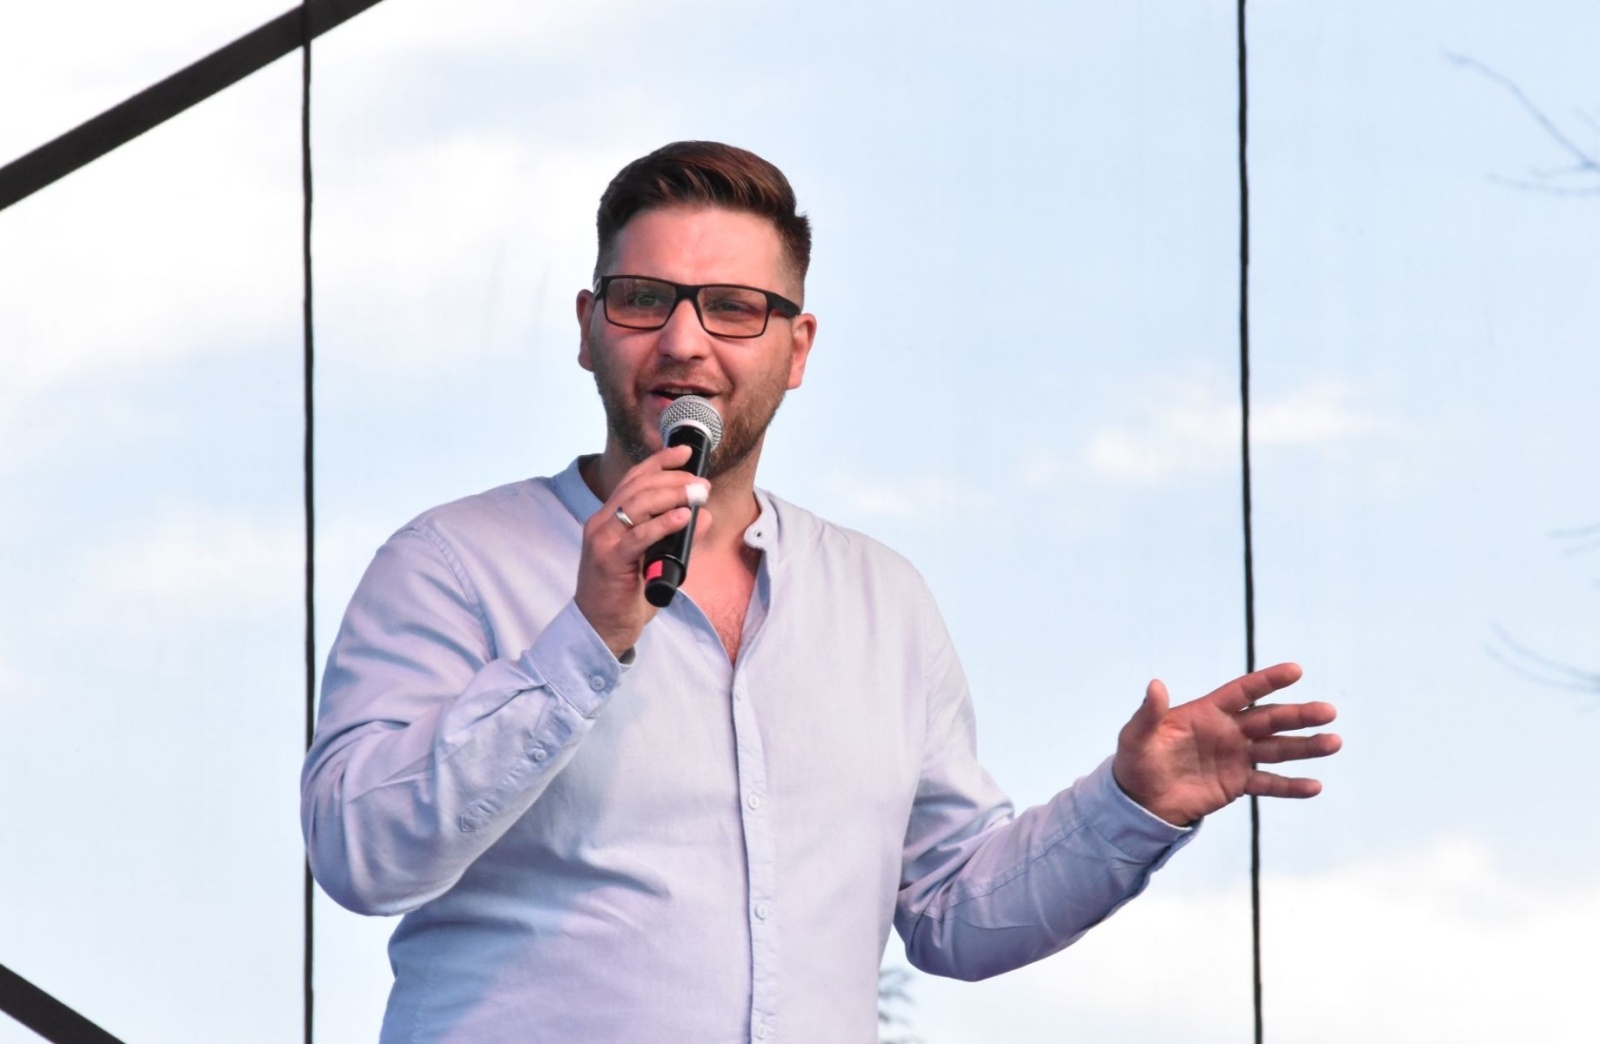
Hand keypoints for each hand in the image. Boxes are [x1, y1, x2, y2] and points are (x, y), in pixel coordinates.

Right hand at [575, 445, 710, 657]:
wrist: (601, 629)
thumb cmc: (625, 595)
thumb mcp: (656, 560)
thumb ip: (677, 538)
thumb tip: (704, 516)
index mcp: (608, 519)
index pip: (633, 479)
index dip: (660, 461)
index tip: (686, 452)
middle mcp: (601, 524)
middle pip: (638, 487)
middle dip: (673, 478)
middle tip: (702, 482)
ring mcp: (602, 541)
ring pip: (638, 505)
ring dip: (672, 495)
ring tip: (698, 493)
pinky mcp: (609, 562)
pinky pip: (638, 537)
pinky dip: (662, 524)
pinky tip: (683, 517)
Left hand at [1112, 662, 1339, 826]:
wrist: (1140, 801)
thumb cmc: (1136, 762)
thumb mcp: (1136, 737)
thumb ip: (1149, 713)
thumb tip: (1155, 684)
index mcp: (1206, 712)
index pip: (1242, 692)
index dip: (1267, 681)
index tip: (1296, 670)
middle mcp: (1227, 731)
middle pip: (1269, 719)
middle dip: (1298, 715)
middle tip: (1328, 711)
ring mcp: (1235, 757)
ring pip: (1277, 749)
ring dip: (1305, 747)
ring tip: (1334, 742)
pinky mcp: (1237, 784)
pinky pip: (1269, 784)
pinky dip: (1290, 786)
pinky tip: (1314, 786)